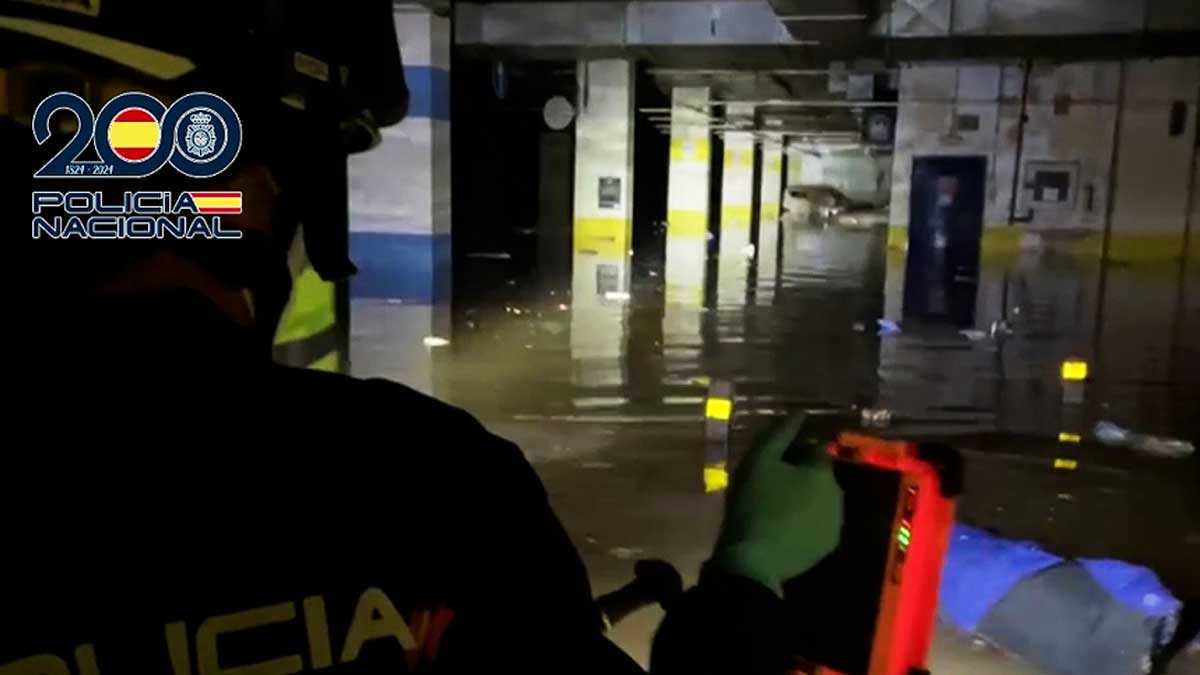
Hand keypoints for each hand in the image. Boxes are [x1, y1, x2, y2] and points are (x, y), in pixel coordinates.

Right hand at [709, 414, 843, 596]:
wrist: (754, 560)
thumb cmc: (754, 503)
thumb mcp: (759, 460)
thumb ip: (781, 433)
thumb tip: (799, 412)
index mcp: (823, 472)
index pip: (814, 449)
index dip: (792, 450)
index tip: (771, 459)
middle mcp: (838, 495)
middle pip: (819, 475)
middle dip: (800, 474)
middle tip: (770, 482)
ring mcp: (835, 524)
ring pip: (820, 500)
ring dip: (803, 497)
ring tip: (774, 505)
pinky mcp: (827, 547)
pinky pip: (817, 523)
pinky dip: (805, 520)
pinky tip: (782, 526)